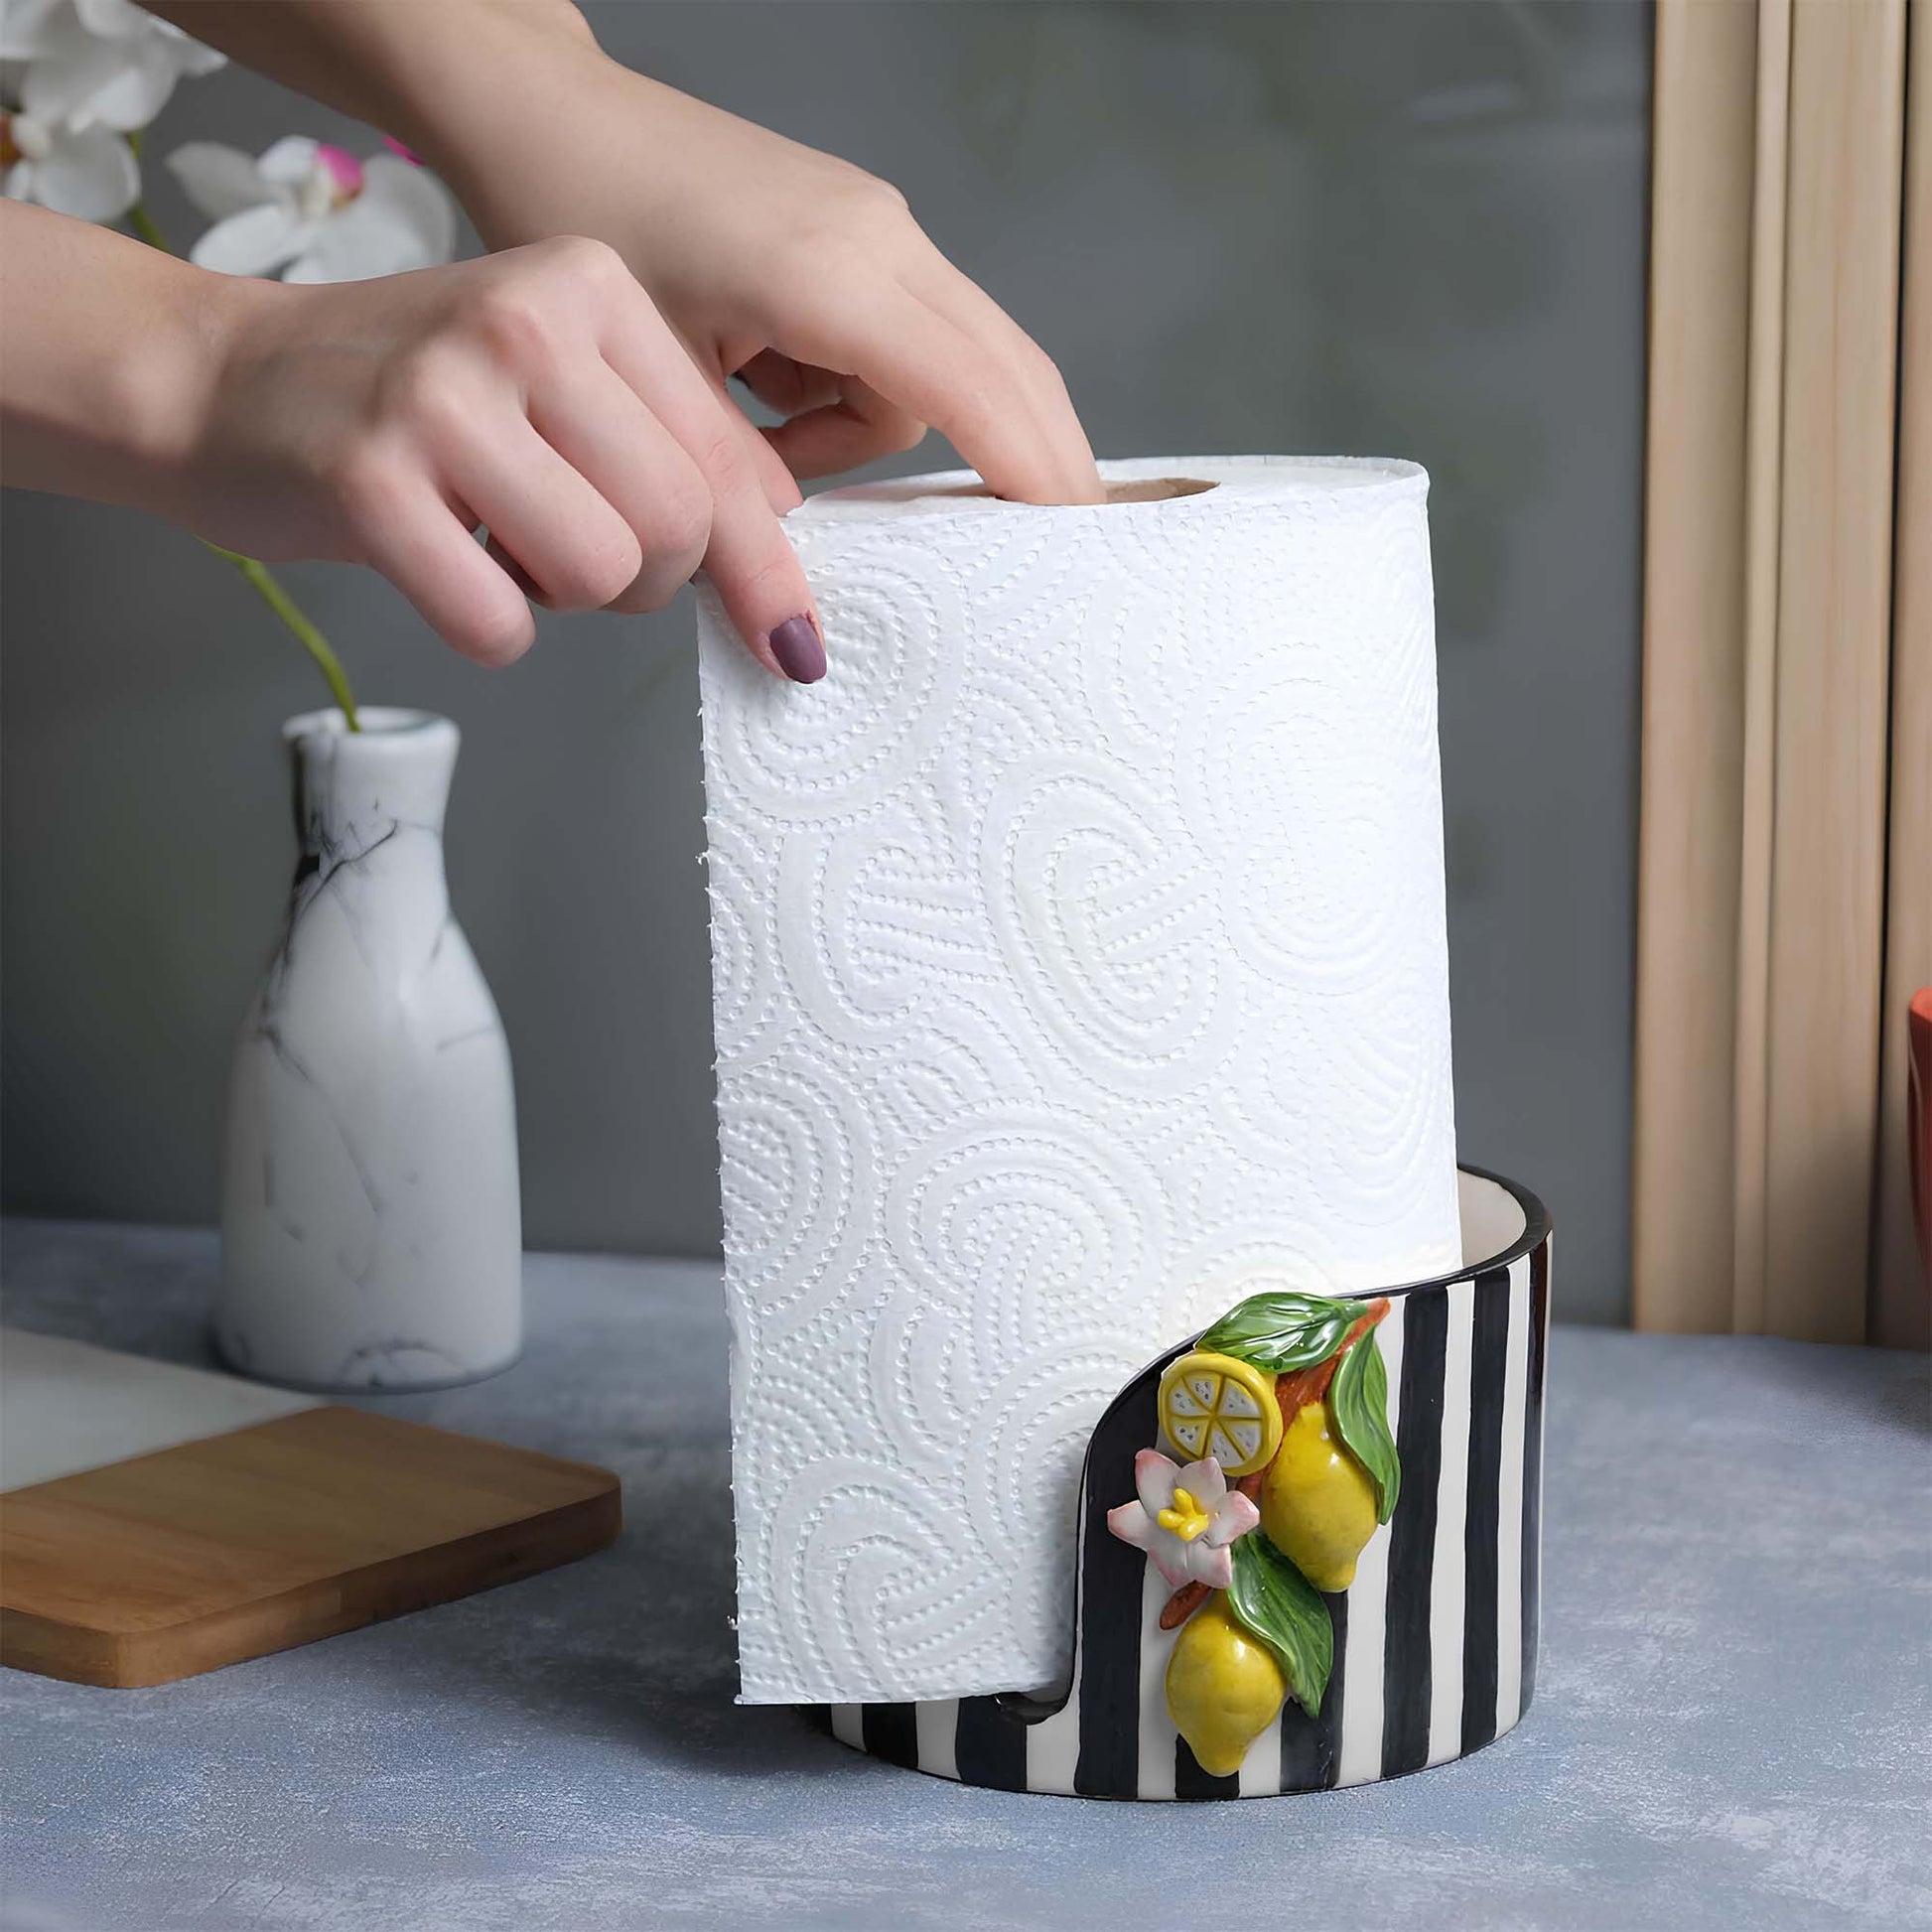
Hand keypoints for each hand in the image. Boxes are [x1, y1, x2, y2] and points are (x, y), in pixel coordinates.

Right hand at [185, 237, 827, 675]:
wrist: (218, 379)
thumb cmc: (410, 394)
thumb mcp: (555, 378)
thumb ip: (670, 443)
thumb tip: (783, 543)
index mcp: (589, 288)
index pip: (725, 459)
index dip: (760, 568)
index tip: (787, 640)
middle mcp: (523, 322)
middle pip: (681, 525)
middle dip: (649, 581)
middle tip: (577, 557)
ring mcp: (441, 396)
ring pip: (606, 573)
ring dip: (567, 600)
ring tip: (507, 549)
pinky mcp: (369, 480)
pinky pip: (501, 623)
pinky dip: (489, 627)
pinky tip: (446, 568)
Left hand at [423, 39, 1104, 506]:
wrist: (548, 112)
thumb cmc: (582, 221)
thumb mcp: (656, 379)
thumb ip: (740, 479)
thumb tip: (795, 558)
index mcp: (831, 273)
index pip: (970, 388)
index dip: (1028, 469)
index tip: (1072, 537)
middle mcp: (880, 238)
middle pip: (1007, 367)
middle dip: (1033, 455)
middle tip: (1059, 539)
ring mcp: (876, 225)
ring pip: (951, 363)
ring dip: (884, 431)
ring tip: (772, 442)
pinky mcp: (858, 228)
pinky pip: (906, 337)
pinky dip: (861, 392)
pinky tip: (771, 392)